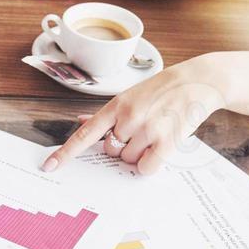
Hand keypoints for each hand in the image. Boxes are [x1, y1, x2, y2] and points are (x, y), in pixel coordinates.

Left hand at [42, 56, 229, 174]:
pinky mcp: (166, 142)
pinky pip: (146, 168)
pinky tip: (160, 148)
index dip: (65, 152)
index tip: (49, 166)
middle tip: (141, 130)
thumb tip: (81, 122)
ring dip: (138, 154)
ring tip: (154, 134)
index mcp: (116, 106)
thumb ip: (107, 114)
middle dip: (122, 146)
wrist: (198, 81)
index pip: (85, 133)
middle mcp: (129, 117)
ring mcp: (147, 130)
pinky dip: (150, 164)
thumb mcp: (131, 95)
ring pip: (128, 161)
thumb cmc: (163, 89)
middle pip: (110, 152)